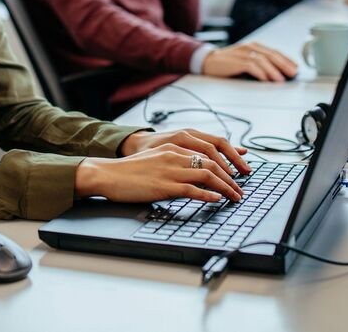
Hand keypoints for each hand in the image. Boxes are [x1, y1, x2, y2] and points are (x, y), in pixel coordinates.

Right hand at [75, 143, 243, 203]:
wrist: (107, 174)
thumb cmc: (127, 172)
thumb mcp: (153, 161)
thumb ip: (172, 164)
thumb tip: (188, 176)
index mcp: (172, 147)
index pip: (206, 153)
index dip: (225, 163)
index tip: (235, 174)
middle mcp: (174, 155)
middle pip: (212, 163)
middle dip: (230, 177)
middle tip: (240, 189)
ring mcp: (170, 170)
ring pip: (207, 175)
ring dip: (225, 187)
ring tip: (235, 197)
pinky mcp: (164, 185)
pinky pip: (192, 190)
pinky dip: (208, 195)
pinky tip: (216, 200)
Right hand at [201, 41, 297, 81]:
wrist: (207, 61)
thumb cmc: (228, 64)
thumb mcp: (245, 61)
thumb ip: (259, 64)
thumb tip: (277, 74)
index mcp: (253, 46)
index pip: (274, 52)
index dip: (286, 60)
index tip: (295, 68)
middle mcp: (249, 47)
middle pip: (271, 55)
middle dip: (284, 64)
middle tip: (293, 74)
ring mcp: (242, 53)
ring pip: (263, 60)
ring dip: (274, 71)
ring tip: (281, 80)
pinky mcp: (235, 61)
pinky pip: (251, 65)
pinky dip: (260, 72)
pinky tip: (266, 79)